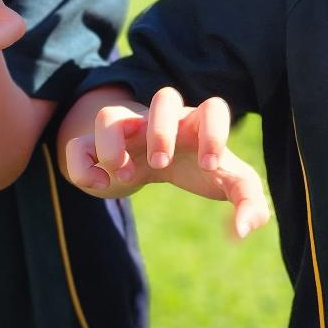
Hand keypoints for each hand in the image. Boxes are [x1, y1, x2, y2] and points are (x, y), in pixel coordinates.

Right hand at [61, 87, 271, 238]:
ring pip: (112, 115)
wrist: (143, 163)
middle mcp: (159, 121)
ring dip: (115, 147)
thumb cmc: (193, 166)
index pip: (214, 107)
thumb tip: (245, 230)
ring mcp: (124, 131)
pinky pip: (79, 146)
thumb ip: (249, 202)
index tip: (209, 165)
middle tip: (162, 163)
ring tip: (126, 175)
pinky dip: (84, 168)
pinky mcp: (94, 148)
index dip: (215, 131)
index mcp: (196, 125)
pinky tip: (99, 185)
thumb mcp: (224, 183)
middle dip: (163, 130)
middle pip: (165, 97)